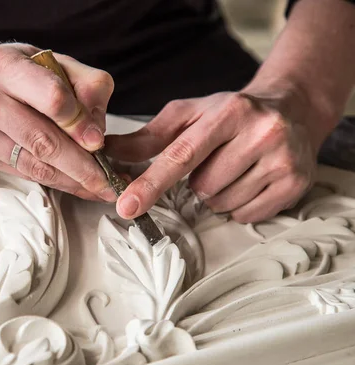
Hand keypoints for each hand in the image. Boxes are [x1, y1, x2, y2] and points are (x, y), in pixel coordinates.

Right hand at [0, 42, 115, 201]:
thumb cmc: (17, 70)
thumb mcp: (54, 61)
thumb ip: (85, 86)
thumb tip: (96, 132)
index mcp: (3, 64)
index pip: (50, 98)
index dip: (78, 124)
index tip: (99, 143)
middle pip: (40, 140)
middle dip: (80, 166)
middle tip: (107, 182)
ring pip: (31, 163)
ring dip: (69, 180)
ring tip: (97, 188)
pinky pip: (21, 172)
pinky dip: (52, 181)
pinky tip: (73, 183)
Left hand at [105, 91, 322, 222]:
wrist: (292, 110)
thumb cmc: (231, 114)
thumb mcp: (190, 115)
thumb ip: (148, 136)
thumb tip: (108, 152)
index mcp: (229, 112)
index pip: (181, 155)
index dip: (151, 183)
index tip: (126, 206)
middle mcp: (261, 133)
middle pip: (202, 186)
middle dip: (198, 181)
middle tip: (216, 160)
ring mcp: (283, 160)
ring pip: (223, 203)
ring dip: (218, 194)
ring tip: (235, 168)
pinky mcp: (295, 184)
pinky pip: (246, 215)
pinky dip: (238, 205)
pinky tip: (250, 180)